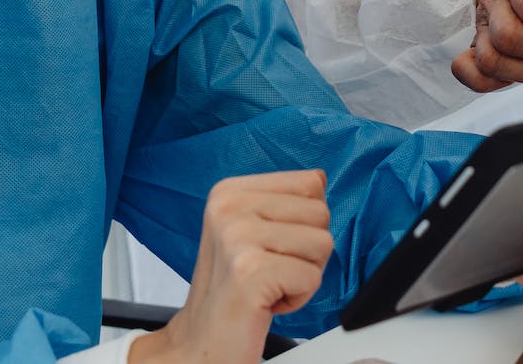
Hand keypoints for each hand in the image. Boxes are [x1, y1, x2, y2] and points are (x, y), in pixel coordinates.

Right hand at [133, 170, 332, 363]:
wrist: (200, 343)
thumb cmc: (232, 291)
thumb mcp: (250, 231)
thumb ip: (283, 203)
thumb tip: (321, 179)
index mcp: (229, 191)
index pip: (311, 182)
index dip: (304, 223)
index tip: (272, 247)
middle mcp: (229, 207)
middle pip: (321, 213)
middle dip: (307, 250)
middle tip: (270, 272)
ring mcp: (237, 237)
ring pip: (322, 244)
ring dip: (304, 275)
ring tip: (268, 286)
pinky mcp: (250, 271)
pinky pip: (312, 277)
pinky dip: (298, 298)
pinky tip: (266, 303)